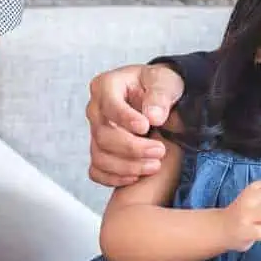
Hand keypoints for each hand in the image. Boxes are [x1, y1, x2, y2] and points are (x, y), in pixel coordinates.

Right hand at [85, 63, 185, 187]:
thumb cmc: (159, 85)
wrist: (159, 99)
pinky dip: (115, 178)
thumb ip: (160, 96)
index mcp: (107, 86)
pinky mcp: (100, 150)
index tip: (146, 127)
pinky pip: (97, 171)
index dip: (126, 119)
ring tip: (155, 165)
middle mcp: (96, 109)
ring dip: (127, 166)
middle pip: (103, 136)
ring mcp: (95, 132)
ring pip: (100, 156)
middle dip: (132, 148)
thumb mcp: (165, 82)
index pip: (109, 106)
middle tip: (159, 150)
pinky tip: (137, 176)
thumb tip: (153, 116)